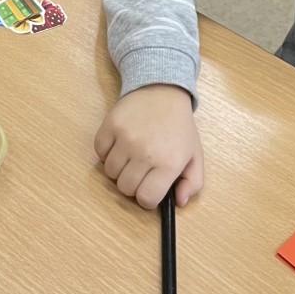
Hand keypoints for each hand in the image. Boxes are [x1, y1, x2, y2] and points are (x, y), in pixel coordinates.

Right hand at [94, 84, 203, 209]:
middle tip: (140, 171)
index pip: (146, 198)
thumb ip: (193, 183)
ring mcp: (125, 139)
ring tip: (130, 157)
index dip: (146, 198)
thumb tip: (179, 202)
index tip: (149, 189)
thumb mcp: (195, 156)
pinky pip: (99, 153)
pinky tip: (119, 145)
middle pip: (125, 188)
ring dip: (118, 169)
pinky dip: (106, 153)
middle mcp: (145, 153)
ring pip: (110, 172)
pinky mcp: (110, 126)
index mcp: (168, 163)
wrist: (163, 92)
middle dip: (132, 184)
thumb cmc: (179, 127)